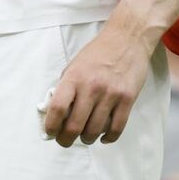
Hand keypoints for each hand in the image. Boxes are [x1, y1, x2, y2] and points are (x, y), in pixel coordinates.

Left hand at [42, 21, 151, 145]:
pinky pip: (116, 128)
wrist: (128, 38)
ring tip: (85, 137)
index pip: (57, 109)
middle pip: (74, 125)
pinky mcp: (128, 99)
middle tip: (65, 141)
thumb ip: (65, 89)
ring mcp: (111, 94)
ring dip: (87, 139)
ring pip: (95, 130)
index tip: (51, 133)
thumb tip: (56, 115)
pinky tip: (103, 137)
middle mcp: (92, 87)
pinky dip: (108, 138)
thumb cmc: (98, 53)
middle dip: (66, 140)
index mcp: (74, 77)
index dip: (51, 126)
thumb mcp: (74, 66)